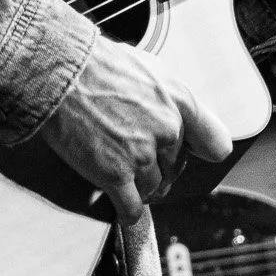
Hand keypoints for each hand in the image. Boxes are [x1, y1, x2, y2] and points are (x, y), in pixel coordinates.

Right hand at [40, 39, 231, 224]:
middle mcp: (167, 130)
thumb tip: (172, 114)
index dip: (201, 151)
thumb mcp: (148, 68)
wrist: (59, 71)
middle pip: (175, 168)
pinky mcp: (116, 175)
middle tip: (136, 158)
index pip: (215, 143)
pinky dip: (128, 212)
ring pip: (153, 188)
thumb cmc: (96, 63)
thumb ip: (168, 98)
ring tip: (122, 175)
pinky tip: (123, 208)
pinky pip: (132, 208)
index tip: (189, 153)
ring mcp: (142, 155)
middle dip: (157, 167)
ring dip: (139, 187)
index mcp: (179, 101)